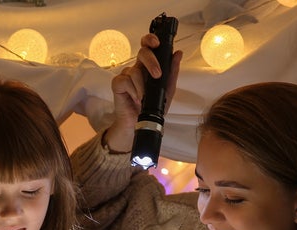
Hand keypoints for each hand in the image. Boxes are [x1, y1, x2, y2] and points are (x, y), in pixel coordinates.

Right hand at [103, 32, 183, 152]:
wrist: (140, 123)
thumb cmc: (153, 106)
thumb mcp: (168, 90)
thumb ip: (173, 72)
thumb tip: (178, 54)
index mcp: (148, 65)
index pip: (148, 46)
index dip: (150, 40)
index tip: (157, 43)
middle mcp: (137, 67)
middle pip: (142, 52)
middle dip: (151, 62)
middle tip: (157, 75)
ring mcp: (126, 75)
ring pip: (134, 70)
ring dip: (142, 85)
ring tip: (145, 97)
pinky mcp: (118, 84)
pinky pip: (125, 80)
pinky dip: (133, 90)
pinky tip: (136, 98)